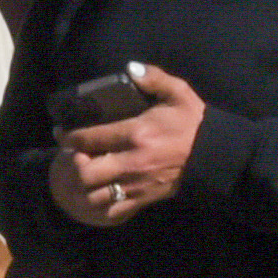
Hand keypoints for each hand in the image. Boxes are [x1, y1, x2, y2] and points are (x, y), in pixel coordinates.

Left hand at [49, 62, 205, 224]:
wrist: (216, 155)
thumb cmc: (194, 123)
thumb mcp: (178, 93)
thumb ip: (153, 78)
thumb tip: (130, 68)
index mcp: (136, 133)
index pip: (90, 138)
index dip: (68, 136)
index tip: (61, 133)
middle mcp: (131, 161)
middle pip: (86, 172)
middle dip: (75, 165)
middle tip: (76, 156)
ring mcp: (136, 184)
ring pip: (95, 195)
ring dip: (85, 187)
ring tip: (86, 175)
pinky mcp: (144, 199)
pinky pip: (112, 210)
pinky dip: (100, 205)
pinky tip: (99, 193)